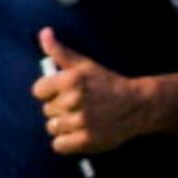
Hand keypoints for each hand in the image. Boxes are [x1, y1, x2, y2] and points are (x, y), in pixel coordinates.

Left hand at [34, 30, 157, 159]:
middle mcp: (74, 100)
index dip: (51, 92)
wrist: (138, 105)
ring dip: (64, 126)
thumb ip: (60, 51)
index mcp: (70, 80)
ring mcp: (80, 121)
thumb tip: (44, 32)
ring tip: (82, 120)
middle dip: (61, 109)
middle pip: (47, 110)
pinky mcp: (86, 140)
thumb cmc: (109, 83)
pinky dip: (67, 142)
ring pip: (53, 127)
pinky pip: (59, 145)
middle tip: (81, 106)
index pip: (38, 91)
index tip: (66, 93)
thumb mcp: (85, 65)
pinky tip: (80, 134)